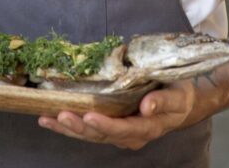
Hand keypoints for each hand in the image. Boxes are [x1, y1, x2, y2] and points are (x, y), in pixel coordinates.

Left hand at [38, 82, 194, 149]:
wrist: (182, 101)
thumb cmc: (180, 94)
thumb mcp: (178, 95)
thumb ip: (163, 101)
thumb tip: (147, 106)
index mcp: (146, 128)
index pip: (122, 129)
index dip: (105, 125)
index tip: (89, 116)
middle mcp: (130, 135)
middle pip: (100, 135)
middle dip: (79, 127)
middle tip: (59, 115)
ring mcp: (119, 132)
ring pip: (90, 135)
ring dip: (68, 128)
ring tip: (46, 119)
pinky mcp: (110, 125)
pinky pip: (88, 129)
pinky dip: (69, 125)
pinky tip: (50, 119)